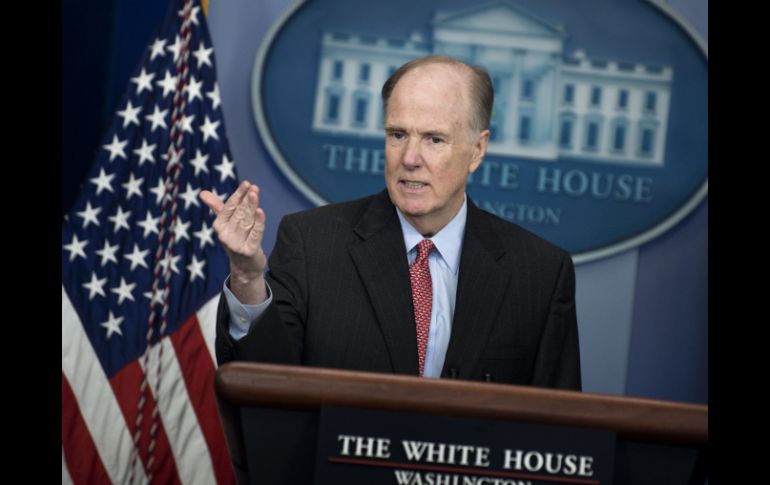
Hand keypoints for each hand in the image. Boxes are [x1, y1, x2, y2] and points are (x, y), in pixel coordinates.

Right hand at [200, 181, 267, 303]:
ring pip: (247, 221)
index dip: (238, 195)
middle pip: (239, 213)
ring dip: (252, 207)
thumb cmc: (237, 239)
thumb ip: (218, 207)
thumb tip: (202, 193)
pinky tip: (260, 211)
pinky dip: (258, 222)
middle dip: (247, 200)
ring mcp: (236, 244)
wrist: (245, 267)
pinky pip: (255, 234)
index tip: (246, 183)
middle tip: (254, 187)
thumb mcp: (227, 224)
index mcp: (219, 226)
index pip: (229, 207)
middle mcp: (225, 235)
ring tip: (256, 194)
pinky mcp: (248, 251)